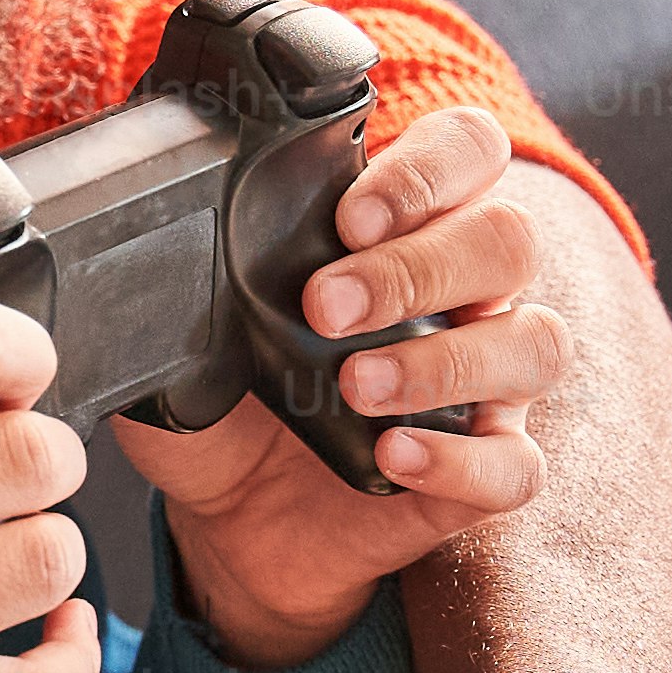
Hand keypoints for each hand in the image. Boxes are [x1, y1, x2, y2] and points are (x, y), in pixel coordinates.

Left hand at [100, 106, 571, 667]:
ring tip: (353, 387)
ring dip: (444, 359)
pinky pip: (516, 465)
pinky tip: (393, 458)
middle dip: (418, 265)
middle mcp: (466, 293)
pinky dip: (459, 460)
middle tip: (322, 308)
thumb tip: (137, 253)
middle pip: (509, 239)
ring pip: (534, 344)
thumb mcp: (188, 330)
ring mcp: (486, 382)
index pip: (469, 151)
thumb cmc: (224, 403)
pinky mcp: (484, 470)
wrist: (230, 521)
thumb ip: (182, 279)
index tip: (348, 215)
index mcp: (404, 227)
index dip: (429, 170)